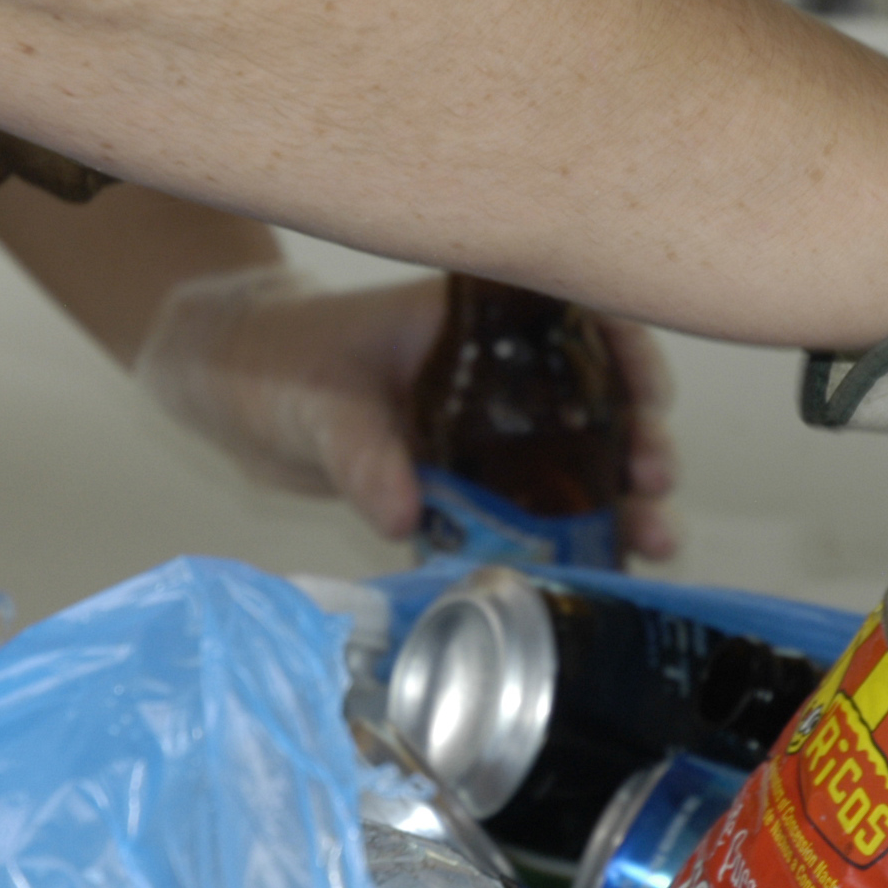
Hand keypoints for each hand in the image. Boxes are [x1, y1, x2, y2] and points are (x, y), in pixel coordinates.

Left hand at [136, 268, 677, 555]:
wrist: (234, 393)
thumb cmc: (277, 361)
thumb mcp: (318, 400)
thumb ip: (359, 453)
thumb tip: (404, 512)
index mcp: (479, 321)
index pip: (581, 320)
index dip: (629, 354)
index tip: (649, 395)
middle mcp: (503, 373)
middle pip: (600, 401)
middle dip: (642, 443)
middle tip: (652, 482)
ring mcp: (494, 429)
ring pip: (582, 463)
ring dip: (623, 502)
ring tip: (650, 539)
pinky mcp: (474, 483)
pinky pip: (534, 510)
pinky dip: (571, 539)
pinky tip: (603, 567)